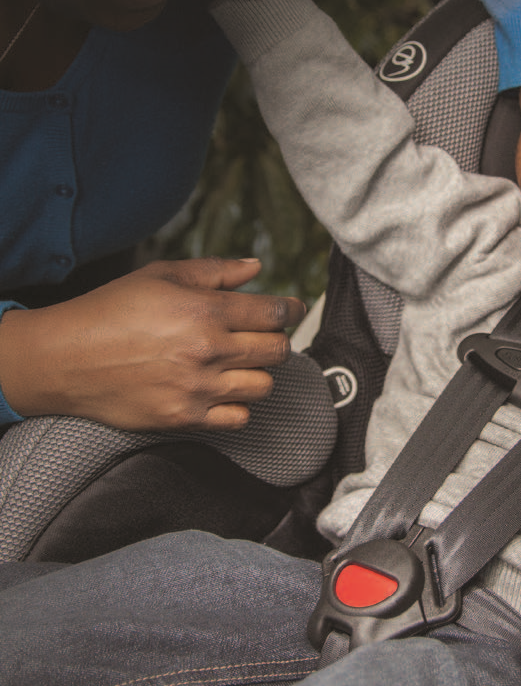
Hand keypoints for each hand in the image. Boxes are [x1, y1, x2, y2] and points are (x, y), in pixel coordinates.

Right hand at [0, 258, 304, 431]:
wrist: (65, 358)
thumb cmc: (111, 310)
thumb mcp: (161, 275)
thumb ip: (215, 271)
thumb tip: (256, 267)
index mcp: (205, 310)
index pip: (274, 313)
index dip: (290, 309)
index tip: (290, 309)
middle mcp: (208, 350)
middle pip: (277, 350)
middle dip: (277, 339)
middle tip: (263, 335)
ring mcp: (198, 388)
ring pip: (263, 385)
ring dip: (258, 372)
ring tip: (239, 362)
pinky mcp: (184, 418)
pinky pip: (239, 418)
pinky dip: (239, 405)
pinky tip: (223, 389)